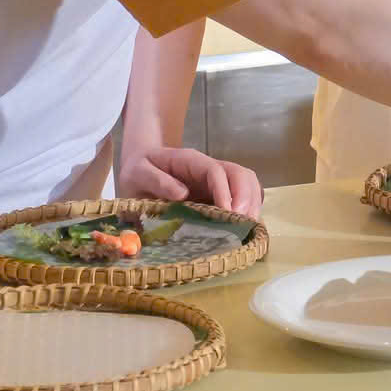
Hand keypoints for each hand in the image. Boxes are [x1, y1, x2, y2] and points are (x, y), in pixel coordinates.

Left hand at [115, 146, 262, 218]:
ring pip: (247, 184)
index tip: (229, 212)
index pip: (216, 171)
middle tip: (243, 224)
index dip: (225, 191)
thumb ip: (156, 180)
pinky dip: (249, 210)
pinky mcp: (218, 195)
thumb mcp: (138, 172)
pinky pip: (243, 198)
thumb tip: (182, 194)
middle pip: (240, 174)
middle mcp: (210, 169)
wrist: (141, 168)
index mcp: (191, 161)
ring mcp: (217, 182)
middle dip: (246, 197)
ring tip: (248, 229)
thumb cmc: (139, 170)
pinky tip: (245, 228)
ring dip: (252, 205)